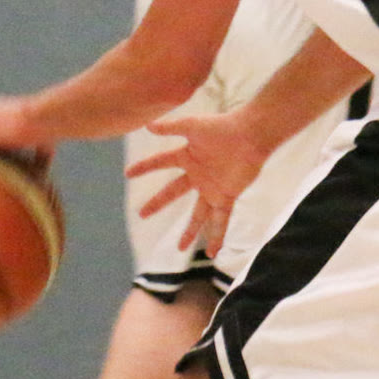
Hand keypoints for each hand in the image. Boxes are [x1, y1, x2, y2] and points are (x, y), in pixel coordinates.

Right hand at [124, 110, 270, 257]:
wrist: (249, 136)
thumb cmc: (222, 127)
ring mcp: (212, 188)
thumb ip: (171, 127)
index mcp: (187, 156)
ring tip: (180, 248)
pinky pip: (220, 221)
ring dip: (189, 231)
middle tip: (141, 214)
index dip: (145, 168)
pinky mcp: (226, 197)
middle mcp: (197, 175)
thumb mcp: (192, 125)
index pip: (160, 163)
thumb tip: (147, 126)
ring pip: (198, 215)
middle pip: (173, 192)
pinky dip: (217, 236)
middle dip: (157, 203)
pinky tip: (212, 252)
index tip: (128, 174)